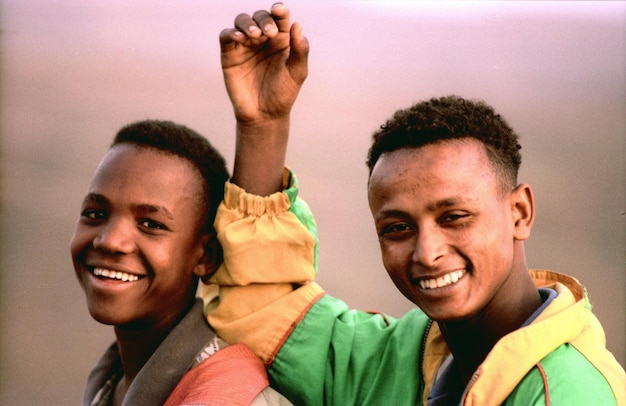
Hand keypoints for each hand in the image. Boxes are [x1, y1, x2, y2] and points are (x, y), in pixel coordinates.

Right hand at [220, 3, 308, 125]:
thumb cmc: (283, 94)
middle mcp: (263, 39)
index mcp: (281, 40)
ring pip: (242, 21)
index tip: (279, 10)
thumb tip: (297, 24)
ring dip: (247, 23)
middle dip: (264, 20)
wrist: (264, 115)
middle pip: (260, 16)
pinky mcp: (230, 54)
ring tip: (254, 35)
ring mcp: (245, 45)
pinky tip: (240, 38)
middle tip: (269, 34)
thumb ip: (300, 50)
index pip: (280, 18)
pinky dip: (231, 32)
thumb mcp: (297, 73)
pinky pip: (226, 36)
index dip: (279, 10)